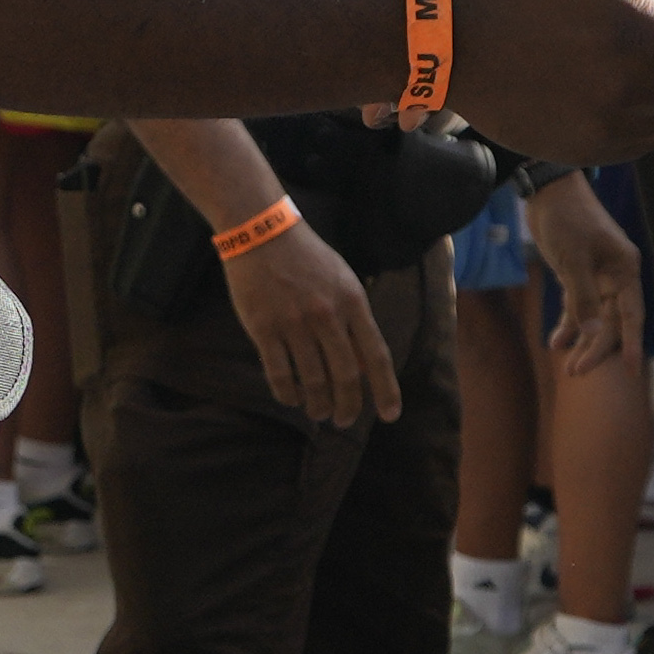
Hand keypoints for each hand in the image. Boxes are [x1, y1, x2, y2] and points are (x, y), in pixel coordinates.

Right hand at [219, 213, 397, 427]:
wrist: (262, 232)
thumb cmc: (307, 258)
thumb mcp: (343, 280)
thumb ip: (354, 318)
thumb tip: (363, 363)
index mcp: (353, 301)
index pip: (376, 355)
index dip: (385, 389)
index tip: (391, 414)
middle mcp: (327, 315)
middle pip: (345, 376)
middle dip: (348, 406)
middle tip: (344, 421)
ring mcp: (294, 323)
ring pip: (312, 380)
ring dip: (317, 405)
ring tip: (318, 413)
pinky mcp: (264, 328)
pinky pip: (279, 374)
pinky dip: (287, 394)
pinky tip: (292, 399)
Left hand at [521, 176, 640, 374]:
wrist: (548, 192)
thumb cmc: (567, 221)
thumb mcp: (573, 260)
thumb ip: (583, 297)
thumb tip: (591, 332)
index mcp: (625, 269)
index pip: (632, 314)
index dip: (634, 343)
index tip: (635, 370)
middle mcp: (616, 276)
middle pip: (612, 322)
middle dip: (597, 348)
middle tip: (577, 372)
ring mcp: (597, 277)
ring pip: (595, 318)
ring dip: (583, 341)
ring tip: (569, 368)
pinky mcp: (578, 276)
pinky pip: (578, 307)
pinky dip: (569, 324)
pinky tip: (557, 342)